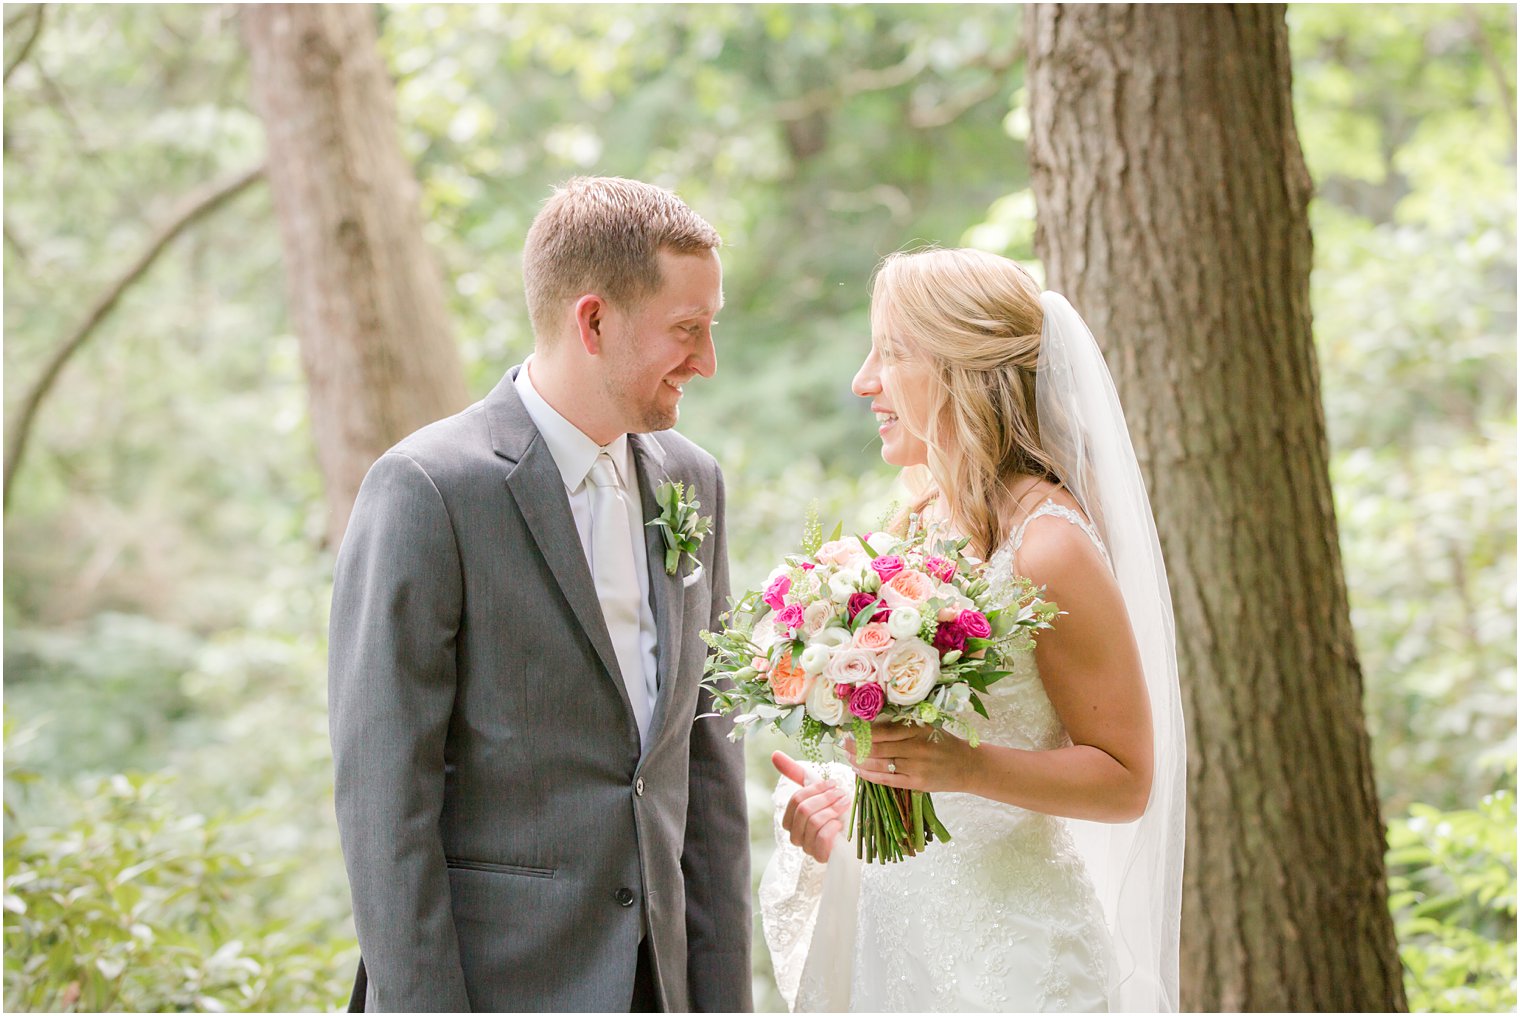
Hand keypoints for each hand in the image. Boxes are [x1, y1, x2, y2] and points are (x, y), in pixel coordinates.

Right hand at [772, 751, 849, 862]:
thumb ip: (796, 774)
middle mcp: (796, 836)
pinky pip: (823, 837)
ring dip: (833, 809)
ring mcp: (808, 848)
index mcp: (792, 820)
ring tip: (845, 803)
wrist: (855, 838)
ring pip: (814, 822)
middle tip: (841, 793)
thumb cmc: (834, 812)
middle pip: (803, 810)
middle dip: (825, 798)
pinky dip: (834, 826)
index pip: (796, 799)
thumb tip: (774, 754)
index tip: (833, 784)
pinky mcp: (821, 857)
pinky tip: (841, 824)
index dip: (815, 789)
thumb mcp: (818, 792)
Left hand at [847, 722, 976, 793]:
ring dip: (860, 760)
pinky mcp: (916, 783)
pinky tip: (859, 770)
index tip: (850, 728)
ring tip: (848, 756)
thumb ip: (903, 726)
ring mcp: (916, 767)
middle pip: (878, 747)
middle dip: (857, 746)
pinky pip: (887, 779)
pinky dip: (870, 775)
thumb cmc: (943, 743)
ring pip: (880, 764)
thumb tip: (871, 725)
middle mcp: (916, 747)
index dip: (864, 731)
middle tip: (843, 743)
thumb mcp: (927, 727)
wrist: (967, 766)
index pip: (884, 730)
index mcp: (918, 729)